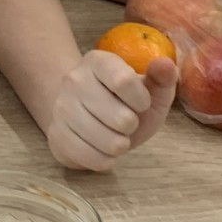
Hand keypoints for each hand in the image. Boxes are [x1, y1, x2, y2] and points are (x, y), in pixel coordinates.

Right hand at [47, 50, 178, 170]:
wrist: (85, 116)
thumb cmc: (125, 102)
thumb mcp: (150, 89)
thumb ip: (162, 78)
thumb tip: (166, 64)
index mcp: (97, 61)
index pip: (123, 81)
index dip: (141, 101)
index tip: (141, 104)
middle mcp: (73, 80)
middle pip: (120, 118)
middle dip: (131, 126)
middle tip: (125, 122)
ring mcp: (60, 107)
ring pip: (107, 141)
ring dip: (120, 144)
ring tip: (113, 135)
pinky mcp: (55, 134)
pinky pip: (92, 157)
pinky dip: (105, 160)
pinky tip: (101, 149)